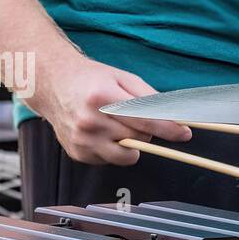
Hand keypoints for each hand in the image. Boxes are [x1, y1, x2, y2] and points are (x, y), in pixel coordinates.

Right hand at [26, 53, 192, 164]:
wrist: (53, 84)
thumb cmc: (92, 80)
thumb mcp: (123, 78)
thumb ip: (150, 98)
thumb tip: (176, 117)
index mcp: (103, 97)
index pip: (145, 119)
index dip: (169, 128)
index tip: (185, 133)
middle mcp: (90, 121)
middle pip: (139, 138)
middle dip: (147, 131)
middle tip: (136, 117)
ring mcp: (82, 140)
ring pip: (128, 155)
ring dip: (131, 143)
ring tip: (118, 125)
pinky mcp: (78, 154)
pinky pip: (111, 160)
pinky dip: (113, 149)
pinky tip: (102, 132)